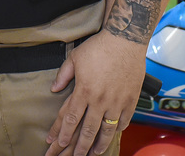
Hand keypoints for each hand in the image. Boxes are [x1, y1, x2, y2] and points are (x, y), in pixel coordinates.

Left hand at [44, 32, 144, 155]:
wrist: (125, 40)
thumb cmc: (100, 47)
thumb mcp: (75, 57)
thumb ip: (63, 75)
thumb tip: (54, 88)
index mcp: (84, 90)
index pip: (70, 118)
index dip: (61, 133)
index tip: (55, 143)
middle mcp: (100, 100)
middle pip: (87, 130)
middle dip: (79, 147)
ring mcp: (117, 101)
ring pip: (107, 130)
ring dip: (99, 144)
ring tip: (93, 153)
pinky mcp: (131, 100)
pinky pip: (124, 121)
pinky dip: (118, 130)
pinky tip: (113, 135)